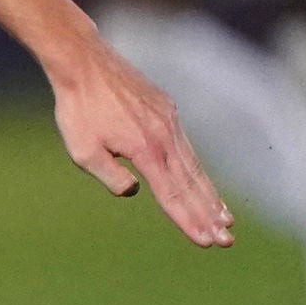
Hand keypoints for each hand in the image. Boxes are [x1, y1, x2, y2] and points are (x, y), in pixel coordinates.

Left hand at [47, 34, 234, 247]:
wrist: (84, 62)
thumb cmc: (78, 109)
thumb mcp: (82, 151)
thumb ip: (110, 176)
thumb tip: (134, 192)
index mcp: (146, 151)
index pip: (172, 195)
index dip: (188, 221)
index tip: (206, 242)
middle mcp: (165, 137)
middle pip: (191, 185)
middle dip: (209, 216)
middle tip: (227, 241)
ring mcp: (169, 122)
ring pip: (194, 166)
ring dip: (210, 196)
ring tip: (225, 219)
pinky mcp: (167, 111)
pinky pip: (187, 147)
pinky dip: (198, 169)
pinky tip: (203, 183)